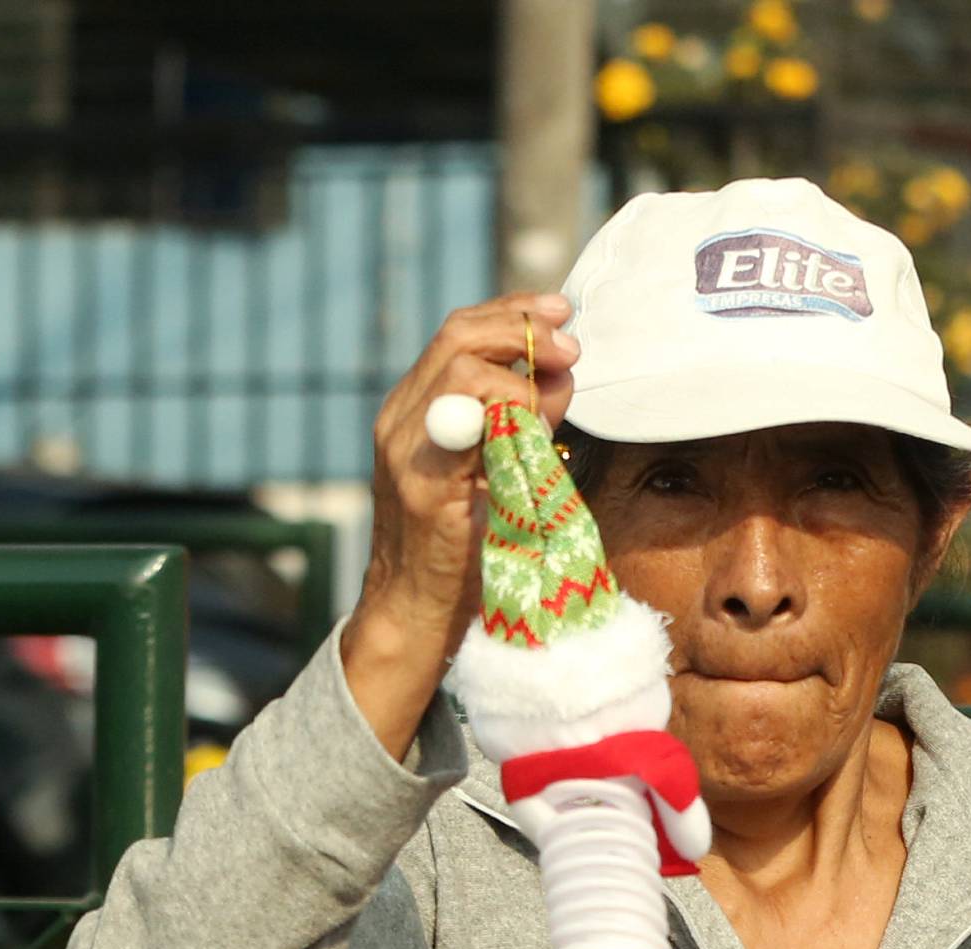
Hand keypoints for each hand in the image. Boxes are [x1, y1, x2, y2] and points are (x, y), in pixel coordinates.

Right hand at [342, 291, 580, 757]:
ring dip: (520, 376)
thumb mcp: (498, 468)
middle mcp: (400, 419)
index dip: (512, 312)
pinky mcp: (420, 485)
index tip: (560, 312)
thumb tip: (562, 373)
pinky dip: (508, 419)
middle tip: (570, 345)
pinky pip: (467, 427)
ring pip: (460, 370)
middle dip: (522, 329)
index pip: (460, 332)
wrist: (418, 614)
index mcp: (416, 409)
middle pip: (458, 336)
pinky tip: (533, 439)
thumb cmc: (463, 550)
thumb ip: (523, 421)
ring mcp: (404, 450)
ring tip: (552, 402)